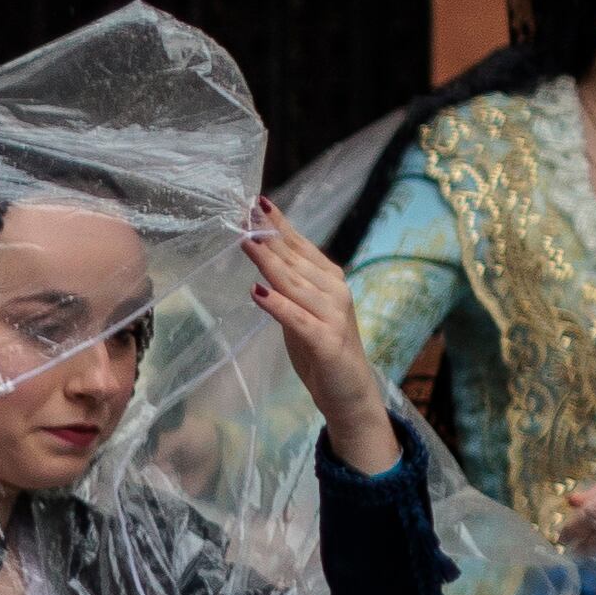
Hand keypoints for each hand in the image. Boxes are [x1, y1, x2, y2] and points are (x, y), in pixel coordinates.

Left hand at [247, 201, 400, 474]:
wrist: (349, 393)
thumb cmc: (322, 350)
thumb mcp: (300, 310)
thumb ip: (288, 286)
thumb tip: (264, 256)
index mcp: (329, 280)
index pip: (299, 246)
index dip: (278, 224)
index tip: (257, 202)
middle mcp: (334, 291)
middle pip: (295, 259)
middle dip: (269, 234)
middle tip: (246, 211)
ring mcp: (332, 315)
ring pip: (295, 283)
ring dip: (269, 262)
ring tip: (246, 241)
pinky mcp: (326, 341)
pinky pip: (297, 319)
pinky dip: (278, 305)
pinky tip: (258, 292)